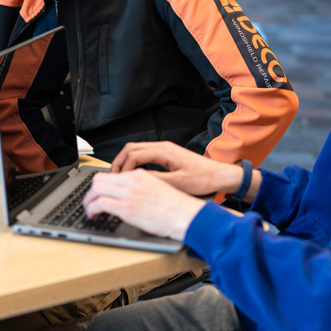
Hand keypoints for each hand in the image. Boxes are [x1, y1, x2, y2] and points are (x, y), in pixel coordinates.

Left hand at [83, 170, 205, 241]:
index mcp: (141, 175)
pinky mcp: (127, 208)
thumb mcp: (159, 190)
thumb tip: (130, 197)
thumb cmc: (178, 208)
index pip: (112, 173)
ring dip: (88, 201)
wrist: (187, 216)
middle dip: (90, 192)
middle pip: (99, 179)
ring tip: (88, 210)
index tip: (98, 193)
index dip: (100, 184)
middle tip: (89, 202)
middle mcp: (133, 180)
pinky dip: (91, 209)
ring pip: (96, 189)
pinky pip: (100, 203)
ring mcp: (129, 193)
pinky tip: (92, 215)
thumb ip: (142, 189)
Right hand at [109, 142, 243, 196]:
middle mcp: (163, 147)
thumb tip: (137, 181)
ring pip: (136, 150)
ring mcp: (164, 149)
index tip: (118, 181)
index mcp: (164, 151)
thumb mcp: (178, 184)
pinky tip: (133, 174)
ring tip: (119, 177)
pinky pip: (144, 154)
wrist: (219, 175)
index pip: (134, 155)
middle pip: (131, 148)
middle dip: (119, 162)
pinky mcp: (167, 154)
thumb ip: (156, 181)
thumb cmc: (203, 179)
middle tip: (112, 177)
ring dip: (126, 161)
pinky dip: (134, 162)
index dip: (123, 168)